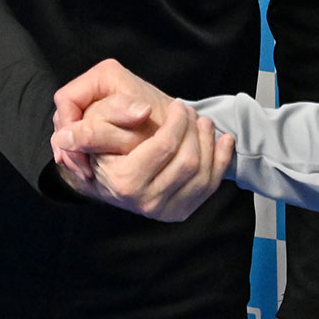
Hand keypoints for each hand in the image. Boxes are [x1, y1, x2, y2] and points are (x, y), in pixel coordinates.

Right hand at [51, 60, 233, 221]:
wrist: (105, 175)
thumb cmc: (104, 143)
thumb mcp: (97, 122)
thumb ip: (113, 111)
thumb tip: (144, 111)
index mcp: (124, 181)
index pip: (165, 145)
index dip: (178, 120)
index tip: (178, 105)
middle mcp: (144, 202)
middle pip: (188, 160)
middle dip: (194, 129)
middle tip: (189, 112)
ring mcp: (162, 211)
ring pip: (203, 174)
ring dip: (208, 142)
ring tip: (202, 122)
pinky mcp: (178, 212)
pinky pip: (209, 186)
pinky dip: (221, 160)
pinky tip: (222, 140)